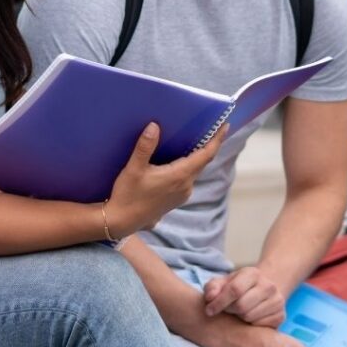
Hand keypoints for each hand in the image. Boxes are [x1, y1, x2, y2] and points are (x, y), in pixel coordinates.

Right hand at [106, 123, 226, 237]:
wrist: (122, 221)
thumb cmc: (127, 195)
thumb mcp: (133, 169)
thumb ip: (145, 147)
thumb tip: (154, 126)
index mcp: (179, 176)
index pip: (205, 155)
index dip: (217, 140)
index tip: (225, 125)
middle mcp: (186, 186)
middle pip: (202, 162)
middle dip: (208, 145)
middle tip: (211, 127)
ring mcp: (182, 194)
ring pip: (194, 170)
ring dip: (196, 156)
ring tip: (194, 139)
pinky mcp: (176, 199)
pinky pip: (187, 178)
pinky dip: (188, 166)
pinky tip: (179, 159)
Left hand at [204, 267, 285, 327]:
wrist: (261, 291)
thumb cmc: (238, 287)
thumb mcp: (223, 283)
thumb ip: (212, 287)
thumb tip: (210, 298)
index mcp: (252, 273)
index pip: (234, 290)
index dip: (219, 302)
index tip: (209, 310)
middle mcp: (268, 285)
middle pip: (242, 306)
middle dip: (229, 311)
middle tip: (227, 310)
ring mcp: (277, 301)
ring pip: (250, 317)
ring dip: (239, 318)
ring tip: (238, 312)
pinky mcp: (281, 315)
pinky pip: (259, 326)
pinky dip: (250, 325)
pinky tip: (249, 318)